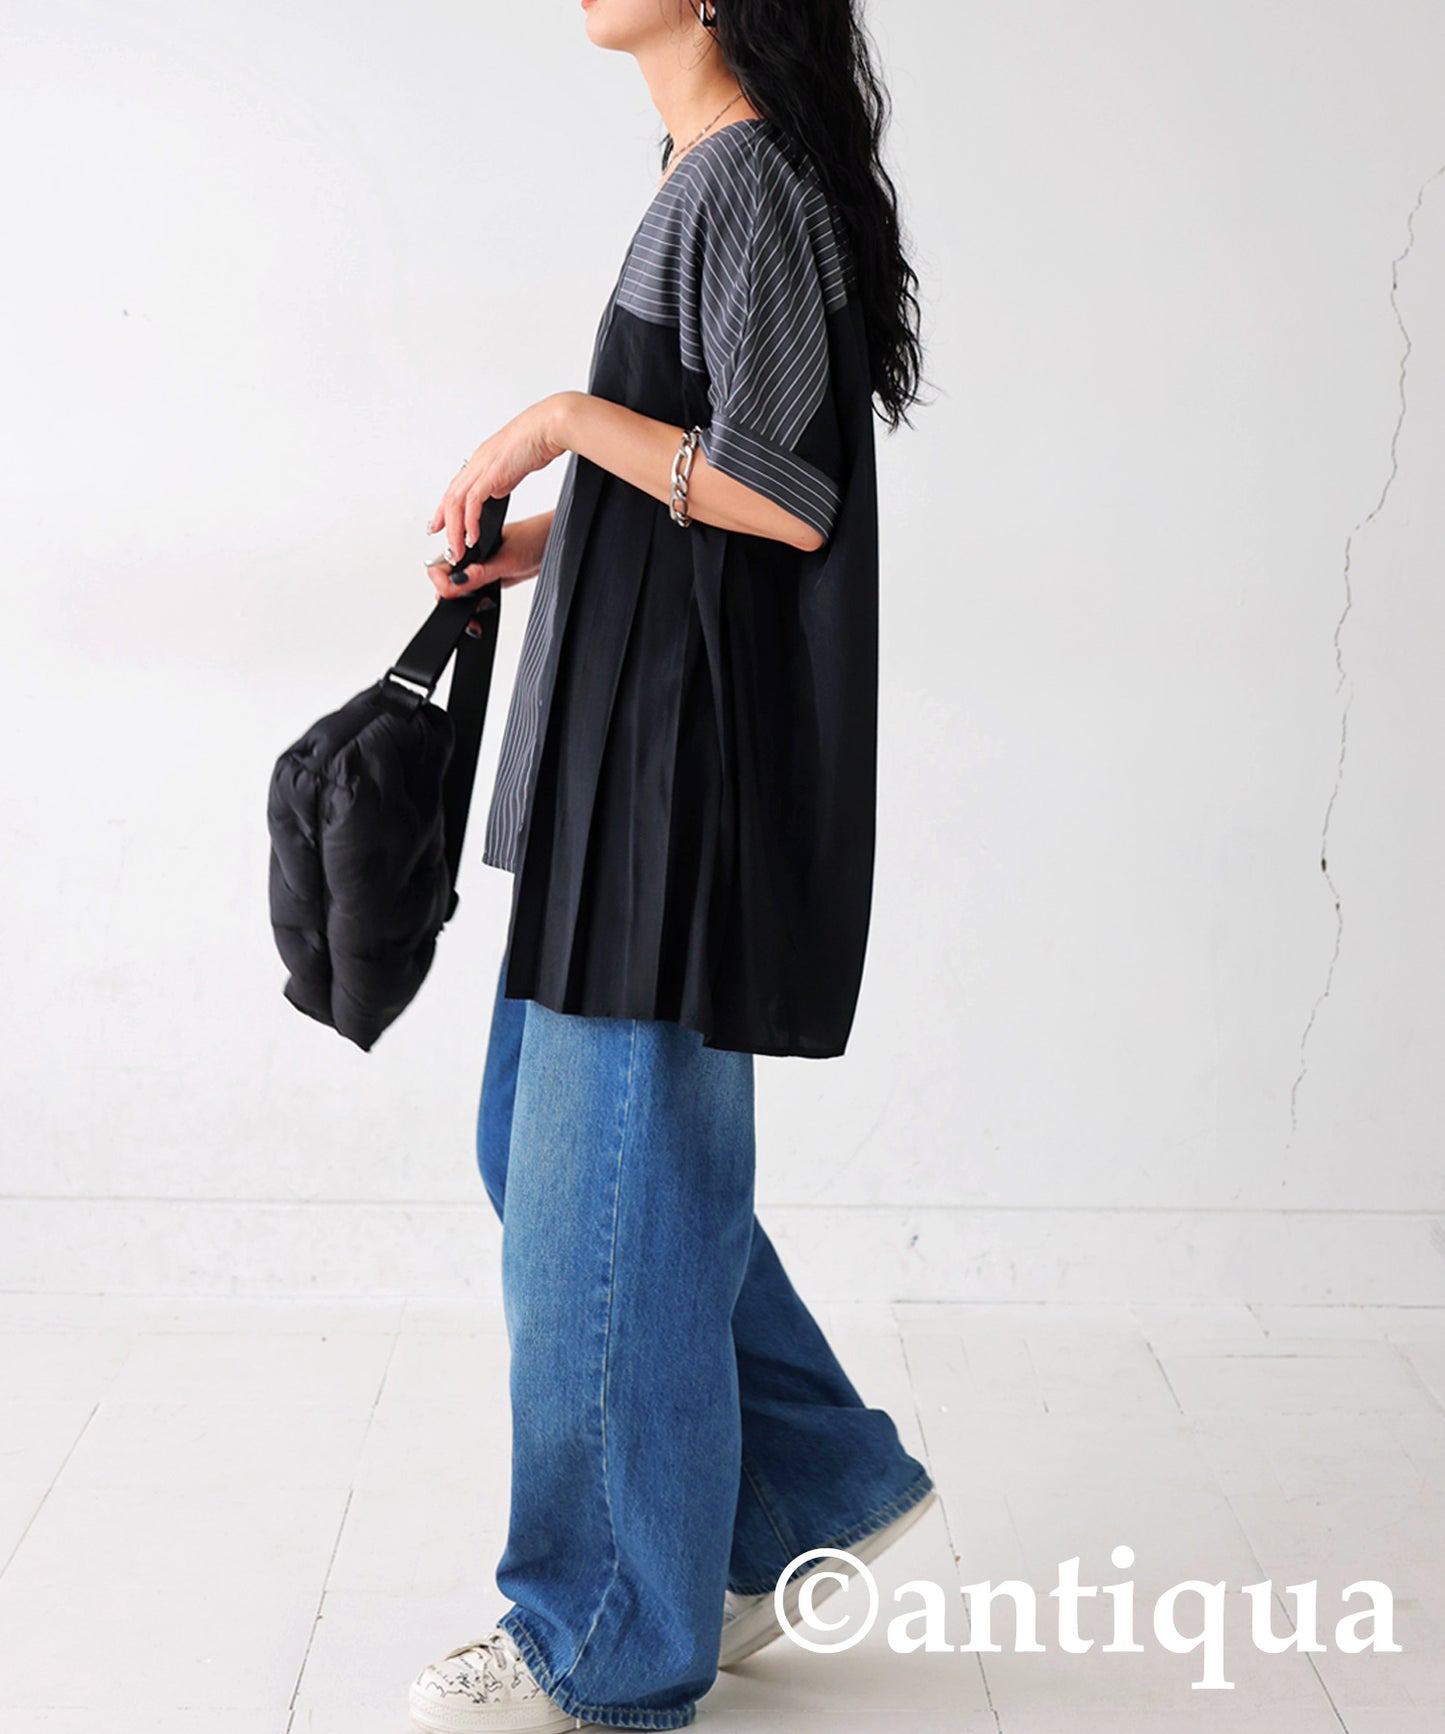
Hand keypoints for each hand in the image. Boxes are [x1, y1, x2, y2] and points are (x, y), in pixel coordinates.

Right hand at [426, 510, 556, 600]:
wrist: (552, 544)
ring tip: (477, 613)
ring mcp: (479, 570)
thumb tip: (457, 582)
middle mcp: (471, 558)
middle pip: (446, 583)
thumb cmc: (533, 539)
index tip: (451, 594)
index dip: (441, 583)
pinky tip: (484, 610)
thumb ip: (482, 573)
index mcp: (468, 545)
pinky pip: (474, 597)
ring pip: (459, 593)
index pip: (439, 566)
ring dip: (464, 606)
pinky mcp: (490, 580)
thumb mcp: (507, 559)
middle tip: (466, 611)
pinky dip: (476, 607)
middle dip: (451, 599)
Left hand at [427, 394, 571, 564]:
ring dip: (455, 530)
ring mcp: (482, 467)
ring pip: (457, 503)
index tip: (439, 526)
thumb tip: (496, 491)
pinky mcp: (492, 473)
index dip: (444, 510)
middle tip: (449, 547)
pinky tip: (472, 537)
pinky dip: (470, 522)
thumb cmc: (538, 440)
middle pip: (450, 498)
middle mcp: (477, 463)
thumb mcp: (514, 465)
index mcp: (481, 460)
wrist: (548, 426)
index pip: (455, 489)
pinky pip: (473, 502)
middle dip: (445, 525)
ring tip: (458, 550)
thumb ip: (502, 480)